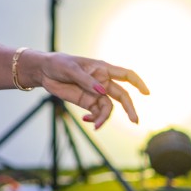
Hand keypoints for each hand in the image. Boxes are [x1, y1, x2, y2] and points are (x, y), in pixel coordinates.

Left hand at [33, 52, 148, 129]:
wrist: (44, 72)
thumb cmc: (58, 64)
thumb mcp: (70, 69)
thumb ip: (86, 80)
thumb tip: (102, 91)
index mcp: (102, 69)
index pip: (126, 75)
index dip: (138, 83)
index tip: (146, 93)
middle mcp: (103, 82)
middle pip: (122, 95)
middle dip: (129, 108)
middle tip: (134, 121)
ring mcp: (95, 93)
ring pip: (108, 107)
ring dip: (105, 117)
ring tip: (97, 125)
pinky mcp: (87, 102)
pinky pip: (96, 112)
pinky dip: (95, 118)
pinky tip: (86, 120)